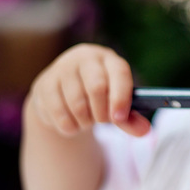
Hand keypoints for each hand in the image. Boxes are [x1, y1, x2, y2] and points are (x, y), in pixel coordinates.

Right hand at [28, 43, 149, 136]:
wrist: (62, 94)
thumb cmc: (96, 98)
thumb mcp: (115, 104)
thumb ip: (129, 118)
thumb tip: (145, 131)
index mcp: (109, 60)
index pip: (119, 73)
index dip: (121, 97)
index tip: (118, 118)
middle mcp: (85, 58)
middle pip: (97, 88)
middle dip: (101, 113)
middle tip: (102, 121)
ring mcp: (62, 68)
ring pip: (77, 103)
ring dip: (85, 122)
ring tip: (87, 121)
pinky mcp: (44, 84)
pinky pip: (57, 112)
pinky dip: (68, 126)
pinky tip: (71, 123)